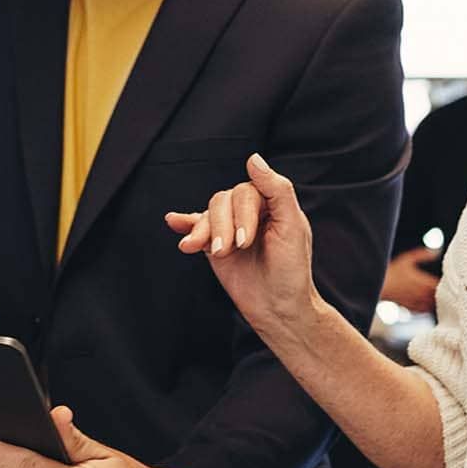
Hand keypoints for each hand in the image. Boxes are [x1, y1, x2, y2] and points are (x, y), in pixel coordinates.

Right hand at [165, 153, 318, 339]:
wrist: (278, 309)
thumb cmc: (291, 270)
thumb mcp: (292, 227)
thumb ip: (277, 189)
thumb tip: (253, 158)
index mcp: (271, 203)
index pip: (246, 191)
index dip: (243, 214)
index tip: (245, 242)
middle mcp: (249, 212)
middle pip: (223, 200)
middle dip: (223, 225)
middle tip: (230, 251)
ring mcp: (230, 228)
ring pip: (208, 213)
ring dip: (204, 231)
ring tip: (208, 251)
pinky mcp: (214, 246)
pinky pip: (196, 228)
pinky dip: (185, 224)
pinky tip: (173, 221)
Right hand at [381, 249, 439, 314]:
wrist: (378, 285)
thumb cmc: (392, 271)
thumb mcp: (407, 259)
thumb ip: (422, 255)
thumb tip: (435, 252)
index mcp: (423, 282)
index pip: (440, 285)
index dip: (444, 283)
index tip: (444, 279)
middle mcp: (421, 294)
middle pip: (438, 297)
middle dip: (442, 293)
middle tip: (445, 288)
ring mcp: (416, 302)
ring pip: (432, 305)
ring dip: (435, 301)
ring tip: (437, 296)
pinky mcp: (410, 307)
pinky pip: (424, 310)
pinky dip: (427, 308)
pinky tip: (427, 303)